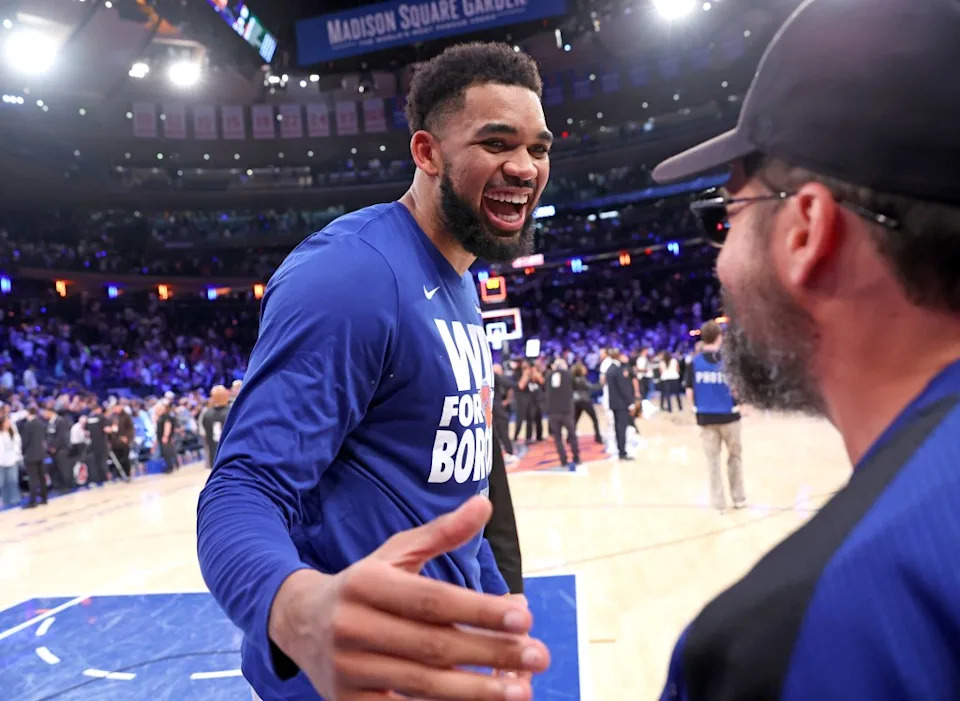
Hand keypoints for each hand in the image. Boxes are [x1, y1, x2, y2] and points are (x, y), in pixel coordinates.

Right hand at [268, 497, 549, 700]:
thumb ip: (442, 533)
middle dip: (491, 652)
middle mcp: (352, 626)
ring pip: (422, 686)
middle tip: (538, 655)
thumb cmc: (363, 585)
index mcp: (365, 583)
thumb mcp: (395, 553)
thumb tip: (485, 504)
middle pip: (433, 646)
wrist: (297, 623)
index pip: (432, 600)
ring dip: (477, 691)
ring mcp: (348, 670)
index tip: (523, 615)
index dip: (479, 609)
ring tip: (522, 690)